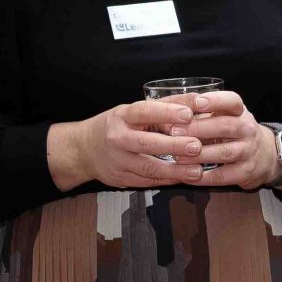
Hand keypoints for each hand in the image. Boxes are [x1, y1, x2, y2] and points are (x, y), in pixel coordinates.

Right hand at [46, 102, 211, 192]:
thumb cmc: (116, 126)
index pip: (143, 112)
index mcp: (121, 116)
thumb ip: (165, 105)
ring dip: (174, 170)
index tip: (187, 114)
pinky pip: (147, 181)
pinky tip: (183, 178)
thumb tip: (198, 100)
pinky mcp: (121, 179)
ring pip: (148, 168)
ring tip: (196, 170)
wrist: (83, 150)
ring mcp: (118, 161)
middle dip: (173, 146)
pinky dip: (167, 180)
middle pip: (146, 143)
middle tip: (196, 146)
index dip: (165, 112)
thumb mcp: (134, 110)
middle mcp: (117, 138)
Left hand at [181, 91, 281, 190]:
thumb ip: (204, 113)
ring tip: (178, 156)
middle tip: (175, 131)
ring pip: (224, 152)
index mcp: (240, 112)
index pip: (232, 101)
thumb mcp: (227, 116)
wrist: (265, 155)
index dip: (215, 100)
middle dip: (198, 129)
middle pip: (225, 126)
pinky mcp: (245, 172)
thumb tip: (173, 112)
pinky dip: (204, 177)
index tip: (196, 102)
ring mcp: (248, 151)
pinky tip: (188, 175)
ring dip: (199, 155)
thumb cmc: (236, 132)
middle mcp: (247, 129)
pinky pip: (223, 176)